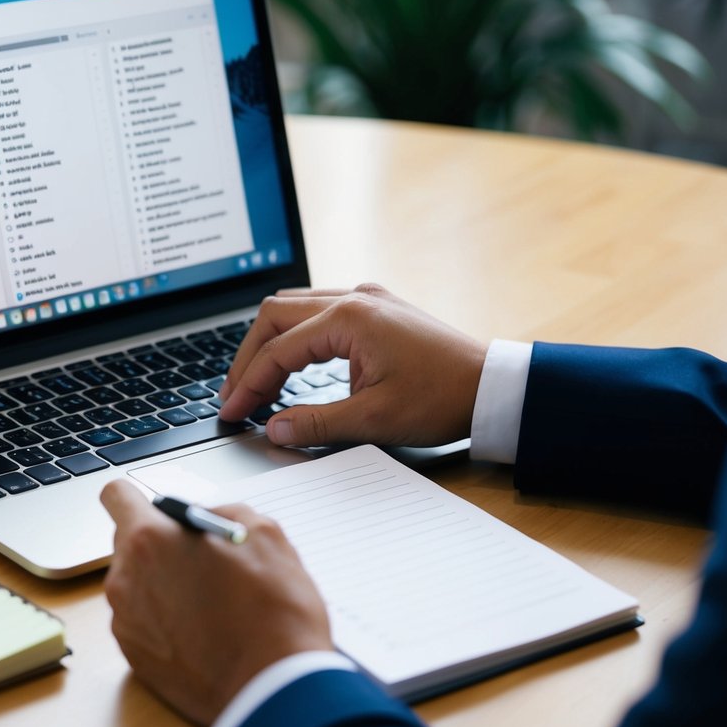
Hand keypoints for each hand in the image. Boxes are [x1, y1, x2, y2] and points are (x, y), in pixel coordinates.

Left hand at [100, 480, 332, 725]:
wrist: (275, 687)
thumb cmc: (272, 612)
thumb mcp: (263, 533)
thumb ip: (221, 512)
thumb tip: (205, 518)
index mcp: (151, 540)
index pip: (116, 495)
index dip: (137, 498)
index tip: (154, 509)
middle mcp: (126, 579)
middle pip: (129, 544)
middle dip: (160, 546)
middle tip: (201, 561)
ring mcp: (126, 622)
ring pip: (136, 585)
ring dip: (163, 584)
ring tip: (209, 601)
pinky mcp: (133, 657)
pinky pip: (141, 622)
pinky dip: (164, 621)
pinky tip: (201, 630)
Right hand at [219, 284, 487, 447]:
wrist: (493, 386)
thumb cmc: (442, 398)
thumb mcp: (374, 419)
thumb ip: (316, 423)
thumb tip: (273, 428)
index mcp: (350, 318)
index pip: (279, 349)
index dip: (249, 383)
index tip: (232, 411)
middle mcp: (354, 298)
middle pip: (276, 315)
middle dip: (249, 357)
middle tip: (235, 394)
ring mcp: (366, 298)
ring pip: (294, 308)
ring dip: (270, 343)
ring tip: (255, 381)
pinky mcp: (376, 307)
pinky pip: (318, 311)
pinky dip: (295, 337)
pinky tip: (291, 364)